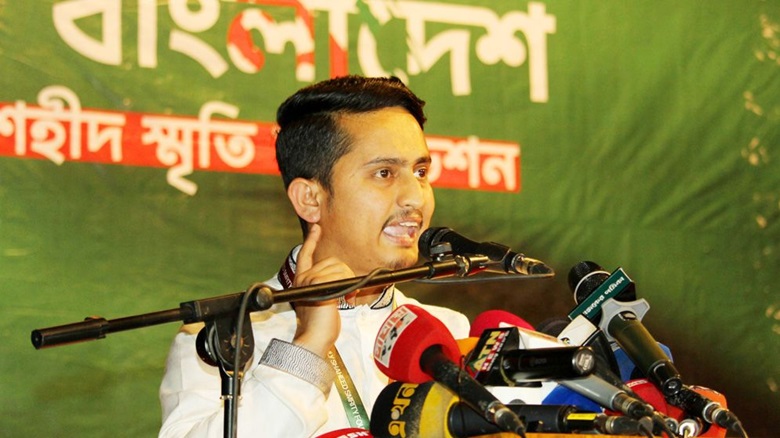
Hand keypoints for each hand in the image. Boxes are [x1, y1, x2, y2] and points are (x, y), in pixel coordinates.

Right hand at [291, 224, 354, 357]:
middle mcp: (303, 278)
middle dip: (345, 274)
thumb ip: (326, 286)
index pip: (305, 255)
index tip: (316, 228)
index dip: (311, 241)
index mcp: (301, 281)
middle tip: (347, 293)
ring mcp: (310, 281)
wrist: (315, 338)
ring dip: (348, 282)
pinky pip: (340, 276)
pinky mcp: (319, 285)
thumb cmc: (321, 324)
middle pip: (332, 261)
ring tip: (346, 298)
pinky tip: (347, 299)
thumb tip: (341, 276)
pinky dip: (349, 287)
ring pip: (339, 268)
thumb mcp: (323, 300)